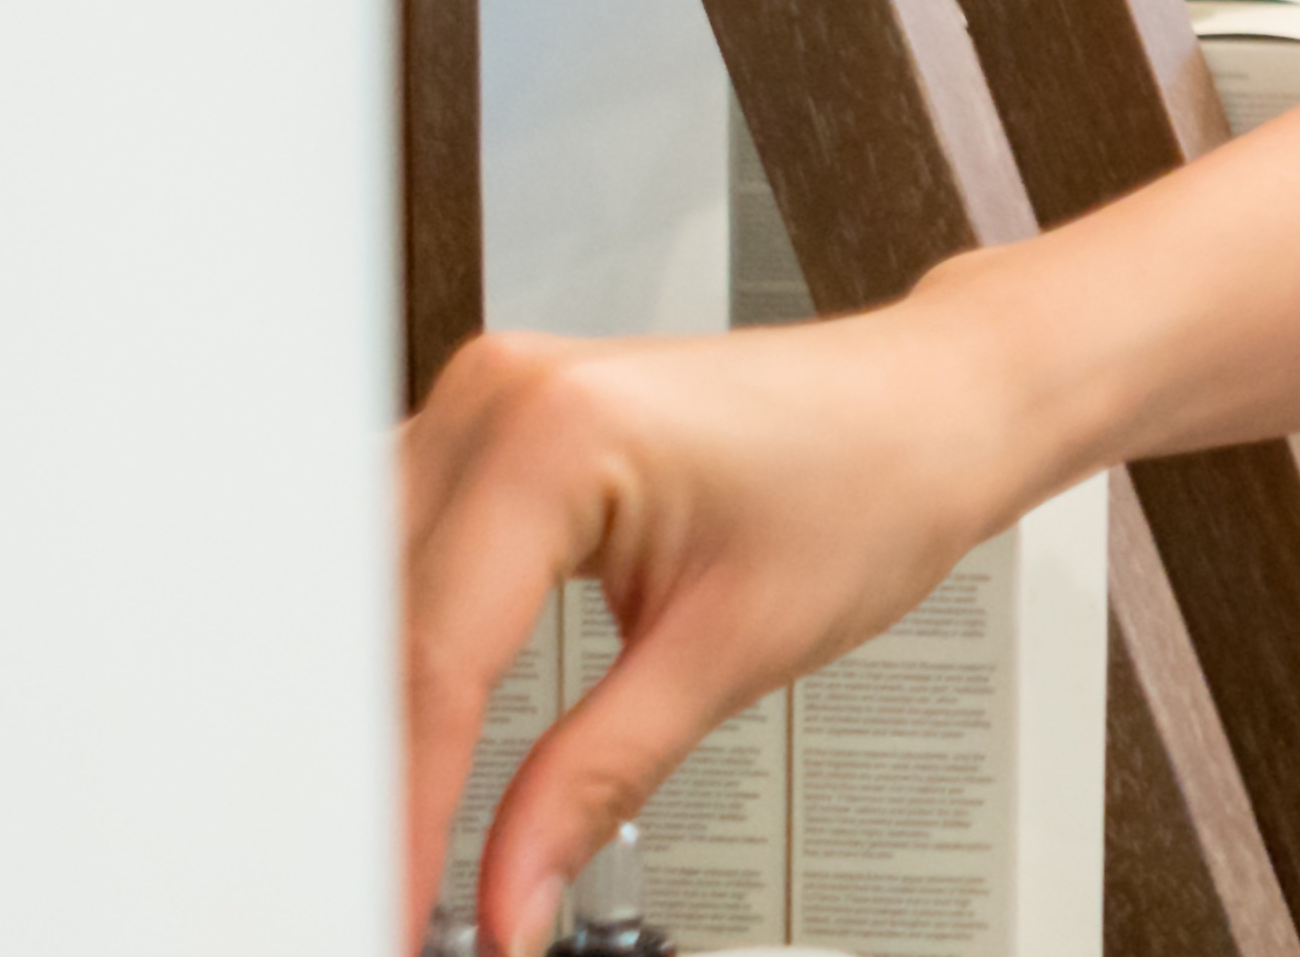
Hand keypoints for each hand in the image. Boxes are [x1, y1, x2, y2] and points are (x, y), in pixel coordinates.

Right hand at [399, 306, 1064, 953]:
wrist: (941, 404)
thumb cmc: (880, 477)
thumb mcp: (735, 650)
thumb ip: (598, 781)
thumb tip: (512, 895)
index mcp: (552, 434)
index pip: (432, 659)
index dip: (403, 803)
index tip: (390, 899)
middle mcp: (497, 399)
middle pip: (372, 622)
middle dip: (359, 765)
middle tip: (368, 876)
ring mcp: (487, 404)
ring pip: (361, 587)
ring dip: (358, 707)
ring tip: (372, 824)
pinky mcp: (497, 431)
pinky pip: (400, 548)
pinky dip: (392, 645)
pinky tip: (389, 727)